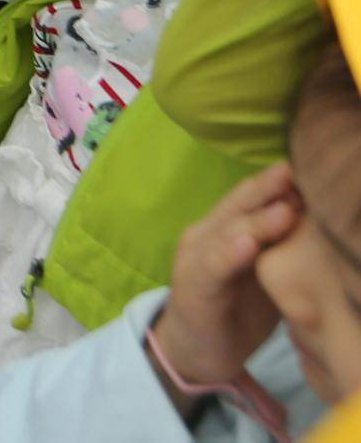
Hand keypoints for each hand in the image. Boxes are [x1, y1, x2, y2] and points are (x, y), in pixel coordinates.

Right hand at [152, 161, 298, 396]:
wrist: (196, 352)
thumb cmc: (238, 309)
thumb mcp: (267, 273)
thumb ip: (284, 246)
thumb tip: (326, 220)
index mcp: (228, 227)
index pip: (255, 196)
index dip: (281, 182)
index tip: (312, 167)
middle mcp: (208, 233)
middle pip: (240, 204)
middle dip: (269, 187)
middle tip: (297, 170)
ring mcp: (196, 258)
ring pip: (227, 232)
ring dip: (256, 221)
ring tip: (284, 210)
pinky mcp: (193, 287)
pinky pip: (213, 267)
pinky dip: (230, 254)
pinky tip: (247, 245)